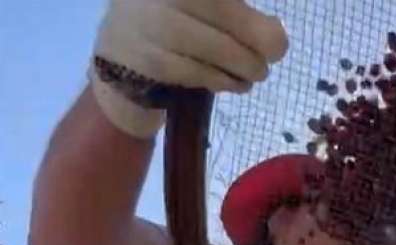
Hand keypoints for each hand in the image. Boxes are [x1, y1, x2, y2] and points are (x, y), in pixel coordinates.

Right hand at [89, 0, 288, 137]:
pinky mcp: (149, 60)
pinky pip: (199, 72)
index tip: (273, 35)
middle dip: (258, 37)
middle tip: (273, 54)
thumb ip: (234, 11)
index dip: (247, 18)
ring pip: (215, 46)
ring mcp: (148, 22)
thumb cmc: (171, 25)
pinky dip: (224, 80)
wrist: (118, 59)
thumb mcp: (198, 6)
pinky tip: (235, 83)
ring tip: (256, 72)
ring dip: (245, 65)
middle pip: (222, 9)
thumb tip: (275, 34)